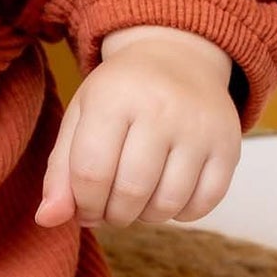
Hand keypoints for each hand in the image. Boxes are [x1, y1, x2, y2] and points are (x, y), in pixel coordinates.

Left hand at [34, 25, 241, 228]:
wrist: (179, 57)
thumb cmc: (121, 96)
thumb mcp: (82, 119)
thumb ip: (60, 171)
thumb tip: (47, 219)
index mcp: (115, 97)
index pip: (91, 174)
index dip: (83, 205)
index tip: (84, 207)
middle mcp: (162, 107)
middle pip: (130, 192)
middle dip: (113, 214)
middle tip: (111, 208)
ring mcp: (200, 127)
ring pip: (167, 204)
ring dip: (145, 216)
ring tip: (138, 200)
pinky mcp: (229, 145)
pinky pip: (203, 204)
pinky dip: (181, 213)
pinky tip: (168, 194)